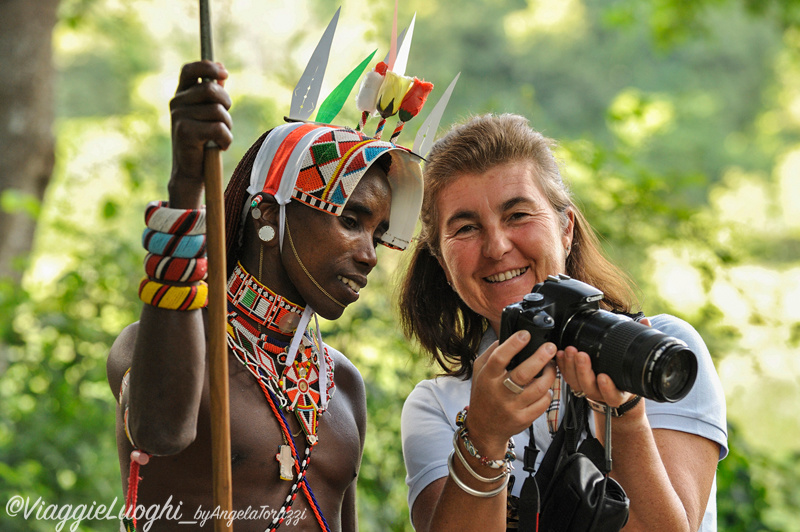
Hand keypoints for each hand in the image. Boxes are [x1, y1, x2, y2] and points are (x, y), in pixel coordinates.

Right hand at [168, 61, 232, 207]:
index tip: (224, 73)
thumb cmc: (202, 141)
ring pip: (218, 111)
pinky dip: (226, 140)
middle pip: (211, 89)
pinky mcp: (186, 132)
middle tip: (225, 119)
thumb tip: (221, 67)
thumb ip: (212, 92)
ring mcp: (179, 117)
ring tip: (219, 137)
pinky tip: (219, 146)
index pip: (190, 70)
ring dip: (227, 126)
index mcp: (181, 95)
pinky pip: (218, 129)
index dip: (207, 67)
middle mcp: (177, 103)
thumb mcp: (206, 114)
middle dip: (226, 103)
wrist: (190, 172)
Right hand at [466, 331, 557, 451]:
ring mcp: (512, 407)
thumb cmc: (483, 395)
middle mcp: (499, 392)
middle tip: (551, 347)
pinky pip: (543, 403)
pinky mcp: (523, 419)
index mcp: (487, 377)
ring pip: (538, 388)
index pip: (500, 357)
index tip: (526, 335)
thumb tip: (507, 336)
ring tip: (551, 366)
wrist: (484, 428)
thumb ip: (491, 353)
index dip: (514, 344)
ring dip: (549, 374)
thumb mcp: (479, 371)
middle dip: (540, 357)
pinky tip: (545, 386)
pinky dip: (547, 392)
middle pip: (524, 373)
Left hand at [557, 317, 650, 407]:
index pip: (613, 395)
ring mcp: (587, 389)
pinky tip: (560, 354)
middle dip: (583, 371)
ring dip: (571, 366)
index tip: (603, 376)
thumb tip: (645, 323)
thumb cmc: (626, 374)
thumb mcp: (637, 361)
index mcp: (619, 393)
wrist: (617, 389)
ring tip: (570, 351)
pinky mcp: (576, 383)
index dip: (607, 388)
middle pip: (590, 387)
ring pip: (576, 383)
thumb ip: (641, 342)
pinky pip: (566, 377)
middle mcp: (601, 394)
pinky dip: (562, 366)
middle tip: (581, 355)